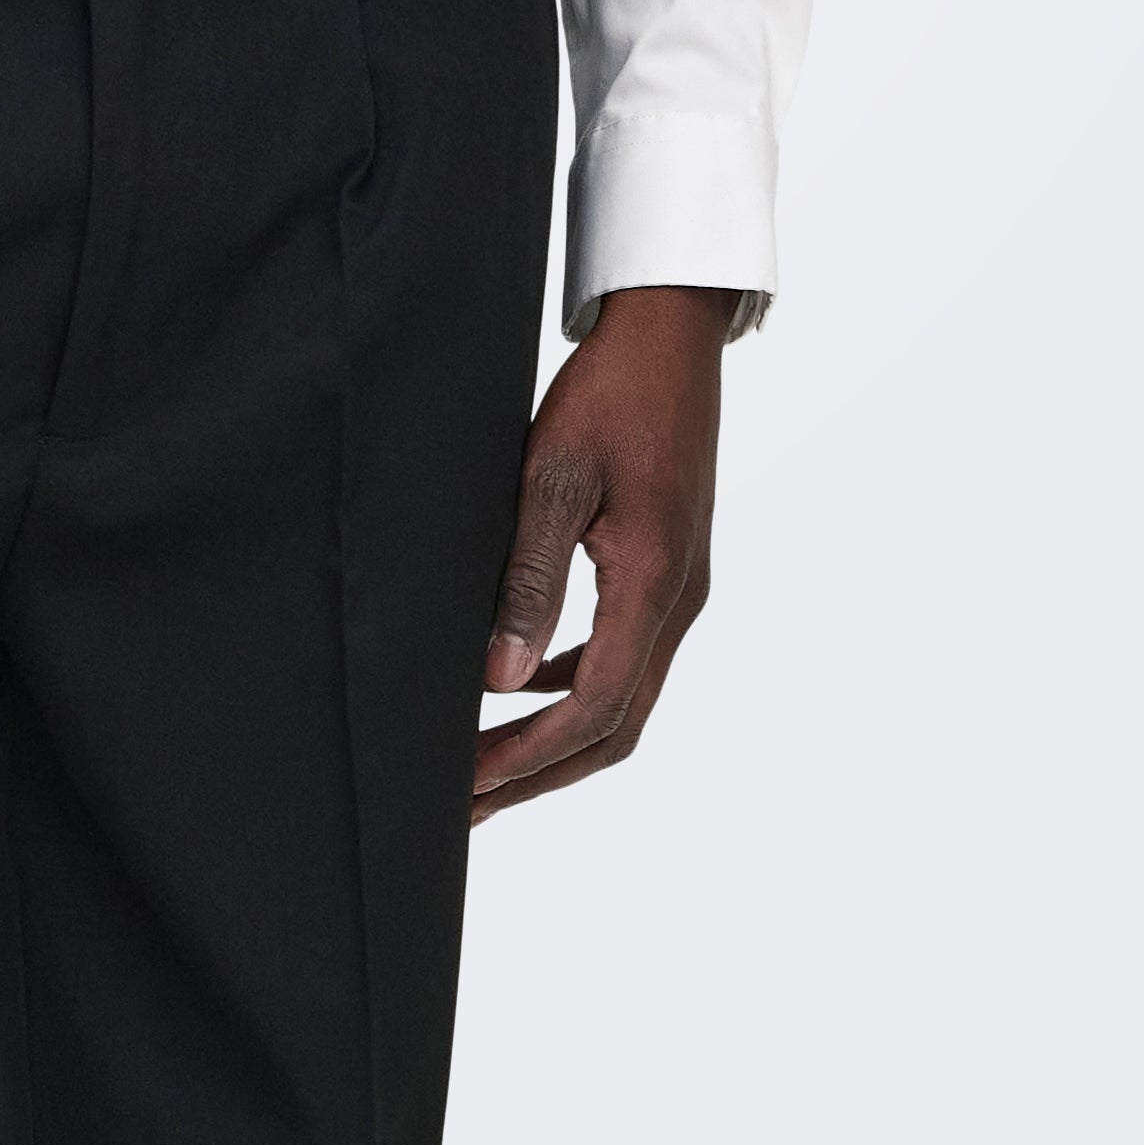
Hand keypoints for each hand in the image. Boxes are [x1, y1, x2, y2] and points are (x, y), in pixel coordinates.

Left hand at [472, 282, 730, 821]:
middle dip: (538, 774)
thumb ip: (527, 578)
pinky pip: (624, 655)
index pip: (594, 708)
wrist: (672, 335)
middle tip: (464, 808)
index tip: (465, 786)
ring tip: (484, 766)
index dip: (527, 757)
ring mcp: (680, 588)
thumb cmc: (610, 392)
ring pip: (623, 698)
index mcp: (652, 582)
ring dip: (555, 739)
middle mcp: (677, 599)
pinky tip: (522, 684)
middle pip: (614, 727)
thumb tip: (498, 679)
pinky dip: (573, 686)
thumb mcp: (551, 474)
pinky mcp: (668, 569)